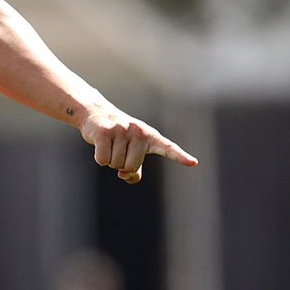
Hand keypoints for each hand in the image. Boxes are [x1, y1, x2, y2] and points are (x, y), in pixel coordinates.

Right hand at [78, 104, 197, 183]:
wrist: (96, 114)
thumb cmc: (118, 136)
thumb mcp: (131, 150)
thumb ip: (134, 169)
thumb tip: (126, 175)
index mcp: (149, 136)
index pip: (167, 147)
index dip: (179, 156)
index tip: (193, 163)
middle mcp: (138, 131)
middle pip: (131, 166)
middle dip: (121, 165)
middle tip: (117, 149)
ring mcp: (121, 130)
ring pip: (116, 164)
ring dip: (110, 161)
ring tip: (109, 145)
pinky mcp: (104, 132)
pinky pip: (103, 160)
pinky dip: (100, 158)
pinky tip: (99, 145)